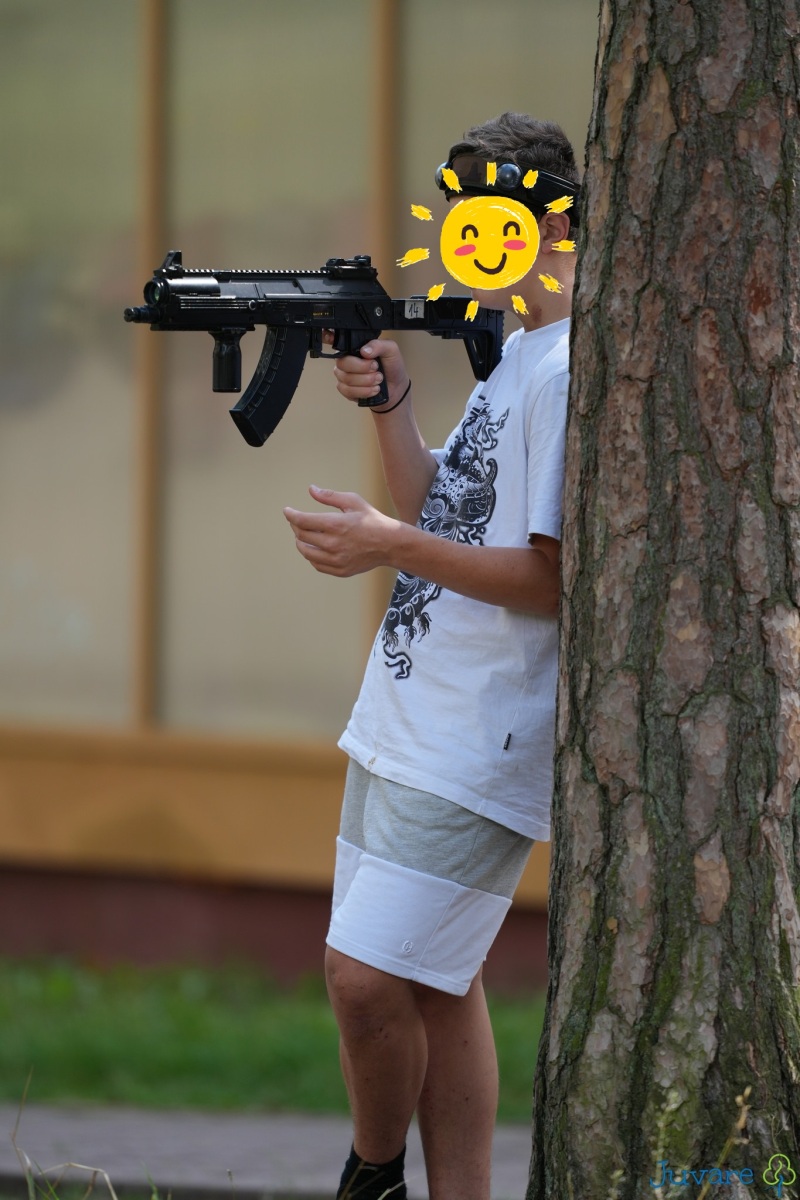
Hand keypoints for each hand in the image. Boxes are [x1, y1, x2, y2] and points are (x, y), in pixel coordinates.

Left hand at [283, 484, 399, 576]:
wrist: (390, 545)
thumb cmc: (372, 520)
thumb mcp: (353, 501)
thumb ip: (330, 496)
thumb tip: (310, 489)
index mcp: (336, 524)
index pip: (302, 521)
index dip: (291, 515)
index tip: (287, 511)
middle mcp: (334, 544)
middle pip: (302, 536)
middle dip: (295, 526)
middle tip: (297, 521)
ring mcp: (336, 559)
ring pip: (306, 552)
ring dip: (300, 542)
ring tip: (303, 535)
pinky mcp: (340, 570)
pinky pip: (316, 564)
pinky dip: (311, 556)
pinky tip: (314, 548)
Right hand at [323, 333, 409, 409]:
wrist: (396, 388)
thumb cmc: (391, 367)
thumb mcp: (391, 350)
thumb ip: (379, 345)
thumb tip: (364, 351)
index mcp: (354, 347)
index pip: (335, 339)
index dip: (326, 336)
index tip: (327, 336)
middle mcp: (346, 360)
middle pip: (343, 363)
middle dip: (362, 368)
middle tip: (377, 369)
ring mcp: (344, 375)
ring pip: (346, 379)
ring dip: (366, 381)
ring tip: (378, 380)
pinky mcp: (346, 390)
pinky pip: (348, 391)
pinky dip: (363, 391)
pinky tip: (373, 389)